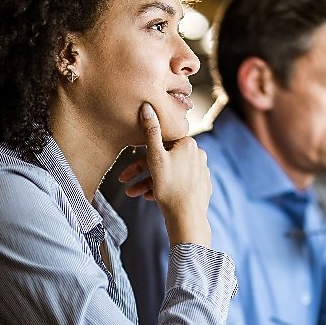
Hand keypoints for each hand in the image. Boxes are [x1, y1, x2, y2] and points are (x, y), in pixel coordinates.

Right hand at [117, 102, 210, 245]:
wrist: (187, 218)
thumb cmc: (170, 188)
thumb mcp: (155, 158)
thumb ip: (151, 131)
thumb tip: (147, 106)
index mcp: (189, 144)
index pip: (160, 143)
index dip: (141, 154)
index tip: (128, 165)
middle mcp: (198, 154)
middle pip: (163, 159)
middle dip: (141, 171)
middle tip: (125, 182)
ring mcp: (200, 171)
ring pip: (168, 172)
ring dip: (148, 182)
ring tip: (134, 194)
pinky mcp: (201, 186)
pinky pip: (177, 183)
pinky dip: (162, 188)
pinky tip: (150, 197)